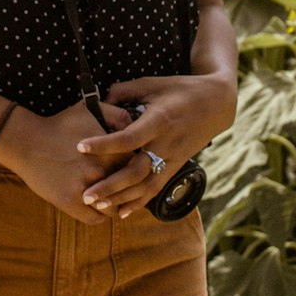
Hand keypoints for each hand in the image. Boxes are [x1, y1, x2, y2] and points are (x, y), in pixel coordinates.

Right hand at [0, 98, 132, 223]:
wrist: (28, 141)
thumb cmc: (60, 124)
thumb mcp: (90, 110)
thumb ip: (117, 114)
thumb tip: (135, 125)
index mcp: (111, 152)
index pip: (138, 168)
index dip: (137, 169)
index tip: (132, 169)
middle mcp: (101, 173)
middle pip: (129, 190)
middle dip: (129, 189)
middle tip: (127, 187)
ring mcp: (86, 190)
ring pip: (114, 207)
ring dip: (115, 204)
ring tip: (112, 199)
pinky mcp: (71, 204)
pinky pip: (96, 219)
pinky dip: (99, 214)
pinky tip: (97, 206)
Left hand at [74, 72, 237, 218]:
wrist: (216, 104)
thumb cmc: (180, 89)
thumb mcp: (151, 83)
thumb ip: (124, 91)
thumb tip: (100, 102)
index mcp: (159, 121)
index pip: (128, 138)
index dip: (104, 144)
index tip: (80, 147)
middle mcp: (166, 144)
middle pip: (136, 172)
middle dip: (110, 185)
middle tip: (86, 194)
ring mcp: (173, 159)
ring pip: (146, 186)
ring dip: (121, 198)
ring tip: (97, 205)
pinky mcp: (176, 167)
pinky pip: (156, 189)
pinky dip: (139, 202)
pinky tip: (122, 212)